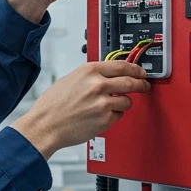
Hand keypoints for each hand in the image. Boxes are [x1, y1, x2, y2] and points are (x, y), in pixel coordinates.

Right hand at [12, 61, 149, 158]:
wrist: (46, 125)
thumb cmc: (53, 105)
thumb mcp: (71, 79)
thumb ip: (91, 75)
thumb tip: (109, 75)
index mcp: (89, 71)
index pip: (122, 65)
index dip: (135, 69)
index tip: (141, 72)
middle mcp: (98, 85)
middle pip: (131, 81)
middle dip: (141, 84)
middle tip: (144, 86)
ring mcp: (103, 103)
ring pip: (128, 100)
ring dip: (124, 102)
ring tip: (112, 105)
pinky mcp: (105, 119)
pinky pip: (119, 115)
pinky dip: (114, 115)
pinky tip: (101, 115)